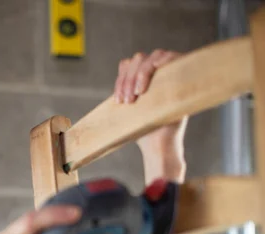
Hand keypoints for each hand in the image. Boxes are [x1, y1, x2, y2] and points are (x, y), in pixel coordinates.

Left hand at [113, 49, 187, 182]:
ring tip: (136, 96)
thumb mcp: (124, 112)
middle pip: (139, 59)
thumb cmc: (142, 131)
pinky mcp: (183, 76)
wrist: (158, 146)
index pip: (128, 65)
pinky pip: (172, 57)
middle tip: (127, 101)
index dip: (121, 80)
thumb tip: (81, 110)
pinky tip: (149, 83)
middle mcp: (157, 74)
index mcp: (143, 79)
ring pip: (154, 56)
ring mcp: (171, 73)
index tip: (118, 100)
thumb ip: (117, 98)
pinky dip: (160, 63)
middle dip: (129, 79)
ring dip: (141, 74)